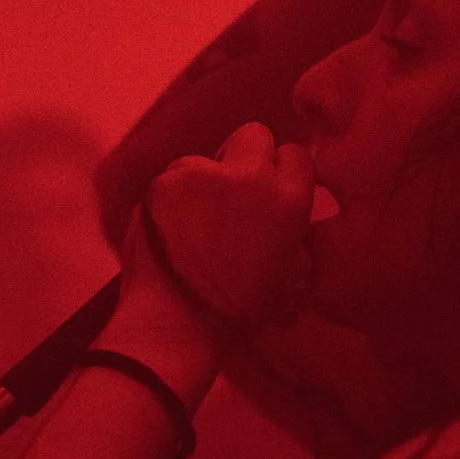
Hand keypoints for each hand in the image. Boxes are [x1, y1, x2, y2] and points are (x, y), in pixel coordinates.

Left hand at [130, 123, 315, 327]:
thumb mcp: (290, 274)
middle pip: (252, 135)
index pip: (296, 154)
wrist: (176, 324)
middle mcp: (250, 175)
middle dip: (244, 157)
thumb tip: (286, 213)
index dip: (282, 172)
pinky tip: (167, 231)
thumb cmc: (237, 311)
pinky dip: (169, 199)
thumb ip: (293, 232)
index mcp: (289, 200)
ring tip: (191, 225)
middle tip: (229, 194)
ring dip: (201, 182)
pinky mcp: (163, 181)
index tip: (268, 192)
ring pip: (204, 160)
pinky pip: (171, 180)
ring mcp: (202, 173)